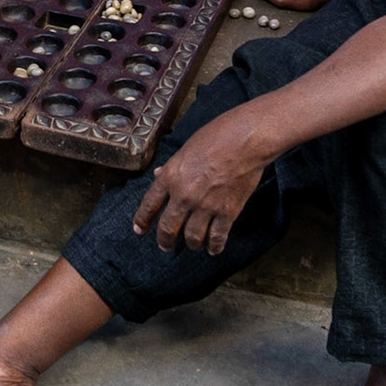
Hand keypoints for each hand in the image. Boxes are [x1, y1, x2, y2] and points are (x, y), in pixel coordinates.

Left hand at [131, 111, 271, 253]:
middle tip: (165, 246)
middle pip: (168, 227)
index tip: (139, 229)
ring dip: (192, 244)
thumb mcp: (186, 149)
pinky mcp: (227, 212)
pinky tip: (213, 249)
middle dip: (164, 241)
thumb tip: (159, 175)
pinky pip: (217, 237)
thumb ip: (172, 167)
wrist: (246, 140)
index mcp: (171, 176)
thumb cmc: (217, 136)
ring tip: (193, 245)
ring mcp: (206, 206)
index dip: (142, 220)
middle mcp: (184, 195)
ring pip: (192, 237)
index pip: (149, 204)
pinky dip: (214, 246)